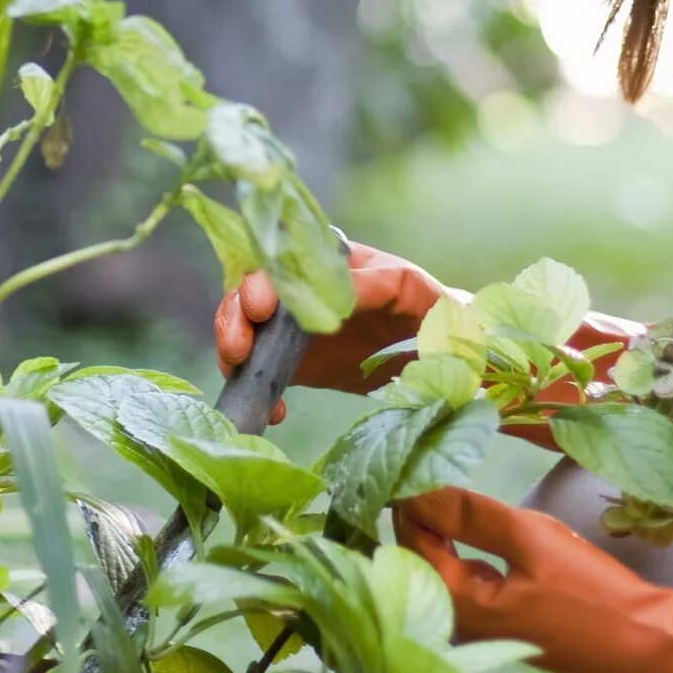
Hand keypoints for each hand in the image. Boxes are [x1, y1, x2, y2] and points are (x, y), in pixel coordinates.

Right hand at [213, 241, 453, 420]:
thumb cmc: (427, 306)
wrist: (440, 351)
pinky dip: (256, 391)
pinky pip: (260, 373)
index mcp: (322, 262)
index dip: (259, 280)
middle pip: (246, 294)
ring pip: (244, 330)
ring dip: (232, 349)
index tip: (262, 306)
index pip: (275, 261)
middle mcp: (298, 292)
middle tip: (239, 346)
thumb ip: (370, 286)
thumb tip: (333, 300)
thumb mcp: (405, 288)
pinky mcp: (294, 366)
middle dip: (234, 316)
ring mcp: (291, 330)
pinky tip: (275, 412)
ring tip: (240, 372)